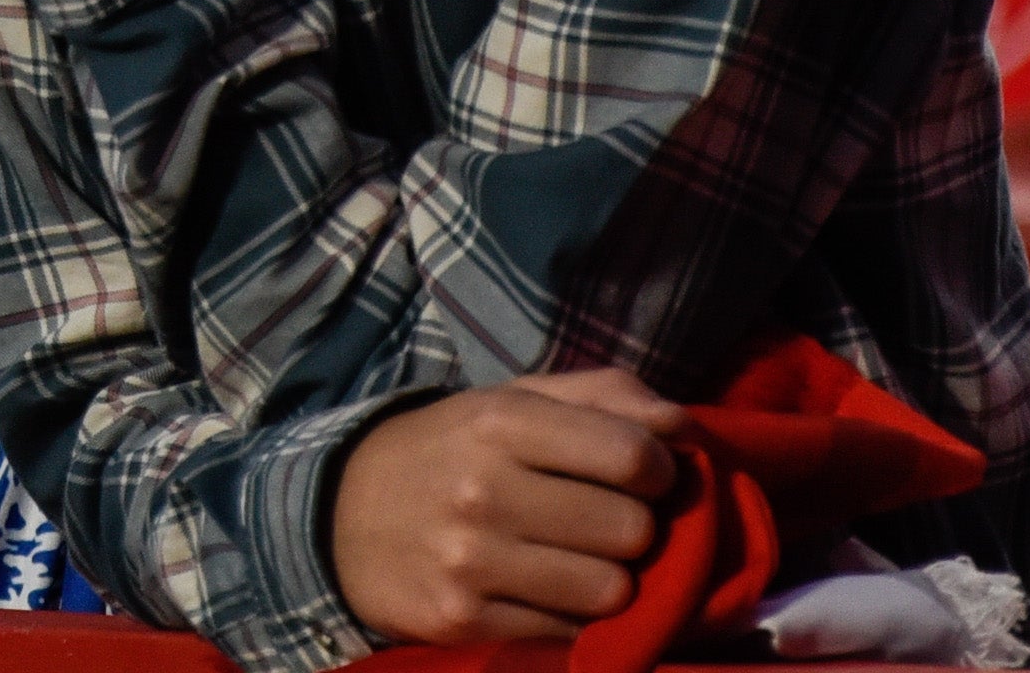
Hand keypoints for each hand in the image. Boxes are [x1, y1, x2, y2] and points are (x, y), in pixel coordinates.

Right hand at [324, 371, 683, 646]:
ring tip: (582, 561)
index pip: (633, 455)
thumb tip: (686, 426)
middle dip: (636, 527)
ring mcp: (470, 562)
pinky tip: (549, 592)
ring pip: (609, 591)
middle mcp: (484, 490)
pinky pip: (568, 634)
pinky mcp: (461, 621)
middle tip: (609, 521)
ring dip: (610, 580)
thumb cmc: (455, 449)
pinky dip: (573, 618)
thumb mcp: (516, 400)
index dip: (660, 470)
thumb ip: (606, 396)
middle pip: (631, 529)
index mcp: (502, 421)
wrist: (343, 515)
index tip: (646, 475)